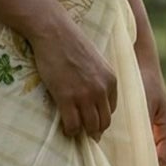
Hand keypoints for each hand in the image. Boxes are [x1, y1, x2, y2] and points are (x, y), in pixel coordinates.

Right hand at [25, 14, 117, 139]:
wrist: (54, 32)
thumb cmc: (71, 43)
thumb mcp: (95, 61)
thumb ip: (98, 78)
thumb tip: (93, 96)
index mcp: (111, 80)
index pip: (111, 110)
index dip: (100, 117)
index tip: (91, 120)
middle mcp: (101, 90)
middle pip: (103, 122)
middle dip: (95, 130)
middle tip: (85, 133)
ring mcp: (84, 95)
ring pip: (90, 127)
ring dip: (83, 132)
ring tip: (75, 131)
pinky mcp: (66, 98)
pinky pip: (72, 125)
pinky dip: (70, 131)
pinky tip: (65, 128)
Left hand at [135, 53, 165, 165]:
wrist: (137, 60)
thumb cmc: (142, 80)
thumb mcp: (143, 104)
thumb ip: (142, 126)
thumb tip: (138, 151)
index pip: (162, 161)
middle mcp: (161, 131)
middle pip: (152, 160)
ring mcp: (151, 128)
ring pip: (142, 152)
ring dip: (130, 161)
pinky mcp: (140, 123)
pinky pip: (134, 142)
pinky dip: (124, 150)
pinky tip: (109, 155)